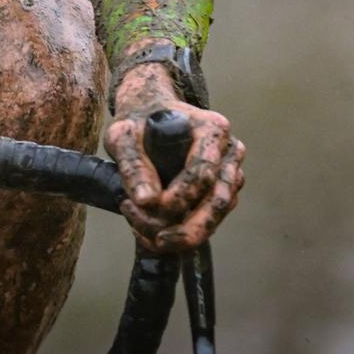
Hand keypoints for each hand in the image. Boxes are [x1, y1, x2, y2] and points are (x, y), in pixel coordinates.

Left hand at [104, 60, 245, 252]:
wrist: (149, 113)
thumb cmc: (138, 120)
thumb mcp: (123, 135)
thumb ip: (133, 165)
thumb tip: (146, 201)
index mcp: (213, 129)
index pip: (203, 173)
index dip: (179, 197)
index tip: (148, 206)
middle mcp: (229, 150)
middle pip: (219, 200)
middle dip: (189, 229)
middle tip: (157, 240)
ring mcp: (230, 172)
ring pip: (218, 215)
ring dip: (184, 231)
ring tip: (142, 228)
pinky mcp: (223, 190)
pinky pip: (211, 218)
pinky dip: (185, 230)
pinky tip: (152, 231)